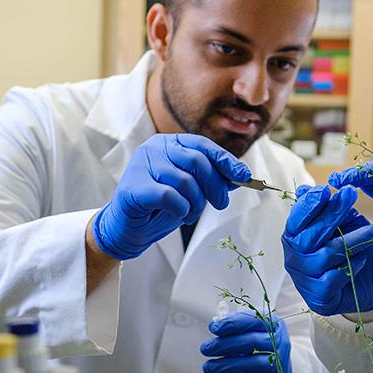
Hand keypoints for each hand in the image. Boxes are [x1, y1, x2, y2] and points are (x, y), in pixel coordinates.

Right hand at [92, 133, 250, 259]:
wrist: (129, 228)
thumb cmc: (160, 207)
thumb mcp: (192, 191)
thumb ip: (212, 180)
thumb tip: (240, 176)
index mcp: (168, 143)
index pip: (203, 146)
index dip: (226, 160)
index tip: (243, 176)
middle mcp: (153, 148)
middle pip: (197, 161)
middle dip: (215, 186)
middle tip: (221, 204)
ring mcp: (141, 165)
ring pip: (185, 181)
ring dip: (196, 203)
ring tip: (191, 214)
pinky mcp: (133, 187)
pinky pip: (169, 196)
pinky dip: (181, 208)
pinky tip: (178, 214)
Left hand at [200, 312, 291, 372]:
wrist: (277, 366)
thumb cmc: (258, 344)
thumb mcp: (250, 329)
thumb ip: (235, 326)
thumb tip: (216, 324)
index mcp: (272, 324)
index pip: (254, 320)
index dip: (233, 323)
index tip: (214, 327)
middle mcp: (279, 343)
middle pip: (253, 342)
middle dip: (225, 345)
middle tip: (206, 349)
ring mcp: (279, 364)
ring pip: (257, 364)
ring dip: (229, 366)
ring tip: (209, 367)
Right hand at [282, 185, 372, 315]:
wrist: (367, 284)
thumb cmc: (351, 249)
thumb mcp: (344, 223)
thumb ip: (328, 209)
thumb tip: (305, 189)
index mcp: (294, 235)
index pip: (296, 218)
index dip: (309, 204)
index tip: (326, 190)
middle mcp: (294, 256)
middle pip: (309, 235)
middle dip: (332, 213)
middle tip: (352, 195)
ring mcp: (304, 278)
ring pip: (326, 255)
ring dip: (354, 240)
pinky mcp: (318, 297)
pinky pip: (333, 278)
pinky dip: (351, 266)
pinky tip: (362, 259)